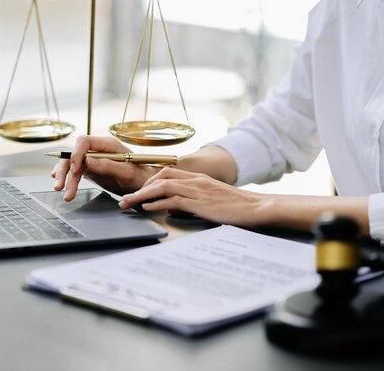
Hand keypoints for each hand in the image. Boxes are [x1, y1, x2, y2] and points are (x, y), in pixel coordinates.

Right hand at [51, 135, 160, 200]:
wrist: (144, 183)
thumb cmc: (140, 176)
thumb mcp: (127, 172)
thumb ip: (108, 166)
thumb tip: (88, 161)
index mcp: (108, 144)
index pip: (84, 141)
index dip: (76, 154)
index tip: (76, 171)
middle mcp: (98, 149)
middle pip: (74, 153)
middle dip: (66, 169)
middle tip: (61, 186)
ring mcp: (93, 158)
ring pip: (72, 163)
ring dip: (65, 176)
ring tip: (63, 192)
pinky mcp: (91, 168)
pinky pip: (75, 170)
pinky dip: (67, 176)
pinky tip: (60, 182)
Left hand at [118, 167, 268, 227]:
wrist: (257, 207)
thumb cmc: (238, 207)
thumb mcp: (212, 201)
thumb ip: (192, 202)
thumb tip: (172, 209)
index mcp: (199, 178)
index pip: (168, 172)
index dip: (150, 181)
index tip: (139, 191)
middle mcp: (196, 181)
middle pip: (161, 176)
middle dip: (140, 187)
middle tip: (126, 198)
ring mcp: (197, 190)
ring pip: (162, 187)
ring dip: (141, 195)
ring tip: (128, 203)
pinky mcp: (199, 203)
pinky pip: (172, 200)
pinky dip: (156, 203)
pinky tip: (146, 208)